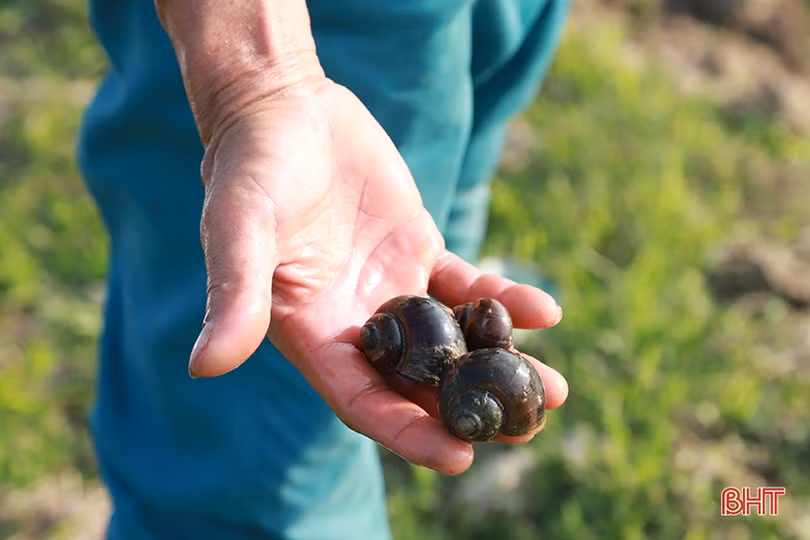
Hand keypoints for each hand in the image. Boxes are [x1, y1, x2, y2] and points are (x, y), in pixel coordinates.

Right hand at [187, 74, 567, 474]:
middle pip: (416, 384)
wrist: (284, 110)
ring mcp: (390, 289)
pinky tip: (544, 311)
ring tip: (552, 390)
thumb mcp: (240, 228)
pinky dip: (502, 300)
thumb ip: (235, 295)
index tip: (459, 458)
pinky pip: (466, 285)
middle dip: (469, 410)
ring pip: (451, 342)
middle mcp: (354, 322)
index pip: (362, 399)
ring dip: (500, 366)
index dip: (406, 432)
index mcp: (312, 333)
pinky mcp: (417, 252)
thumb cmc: (250, 168)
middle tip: (526, 431)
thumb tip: (203, 367)